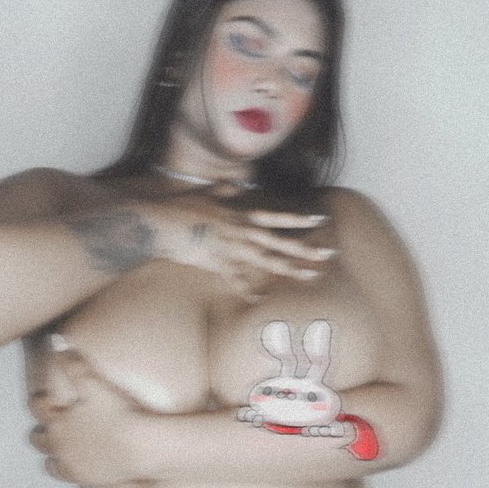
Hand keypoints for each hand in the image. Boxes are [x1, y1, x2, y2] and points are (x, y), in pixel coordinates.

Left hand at [27, 345, 153, 487]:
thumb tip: (57, 341)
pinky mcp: (93, 484)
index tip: (43, 396)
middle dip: (41, 432)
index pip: (38, 408)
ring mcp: (76, 469)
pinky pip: (81, 486)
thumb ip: (74, 362)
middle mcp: (61, 449)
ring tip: (62, 454)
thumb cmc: (120, 414)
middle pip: (40, 440)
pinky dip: (82, 480)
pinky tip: (89, 480)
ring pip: (54, 466)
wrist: (143, 447)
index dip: (39, 400)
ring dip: (55, 459)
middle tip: (50, 425)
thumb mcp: (94, 383)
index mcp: (58, 423)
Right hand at [140, 194, 335, 298]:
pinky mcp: (216, 263)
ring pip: (266, 261)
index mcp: (240, 214)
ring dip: (291, 269)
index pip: (276, 217)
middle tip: (328, 255)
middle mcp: (241, 231)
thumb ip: (225, 190)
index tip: (319, 220)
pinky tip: (260, 301)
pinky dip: (246, 291)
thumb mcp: (206, 193)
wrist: (159, 222)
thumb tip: (236, 185)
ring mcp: (231, 248)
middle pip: (279, 242)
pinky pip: (235, 280)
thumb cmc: (180, 206)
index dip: (298, 219)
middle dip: (306, 249)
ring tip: (311, 276)